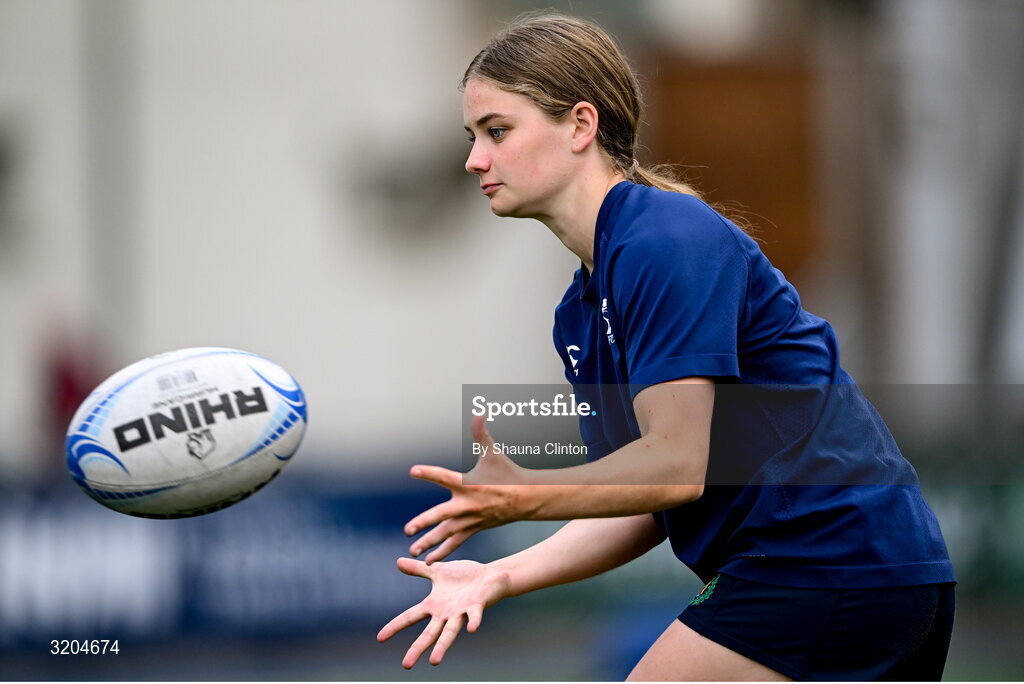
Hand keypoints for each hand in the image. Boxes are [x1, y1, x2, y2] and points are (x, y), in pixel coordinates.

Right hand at [377, 557, 510, 667]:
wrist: (490, 576)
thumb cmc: (465, 576)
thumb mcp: (437, 571)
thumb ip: (418, 569)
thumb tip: (398, 562)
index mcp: (435, 604)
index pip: (411, 616)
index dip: (396, 626)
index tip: (380, 638)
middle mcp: (446, 613)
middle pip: (429, 633)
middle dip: (417, 648)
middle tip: (406, 665)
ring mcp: (461, 611)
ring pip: (450, 631)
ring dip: (442, 646)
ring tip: (434, 662)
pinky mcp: (477, 606)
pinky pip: (474, 615)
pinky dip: (473, 622)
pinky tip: (471, 630)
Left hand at [405, 416, 528, 562]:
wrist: (526, 498)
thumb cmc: (507, 473)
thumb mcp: (493, 453)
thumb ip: (482, 434)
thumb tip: (478, 412)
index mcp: (468, 484)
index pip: (444, 476)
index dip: (429, 473)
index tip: (413, 470)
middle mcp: (466, 504)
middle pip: (441, 515)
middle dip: (425, 522)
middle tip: (408, 529)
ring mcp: (470, 520)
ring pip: (446, 533)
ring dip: (430, 542)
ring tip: (413, 551)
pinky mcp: (473, 529)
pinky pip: (456, 542)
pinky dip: (443, 551)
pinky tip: (430, 561)